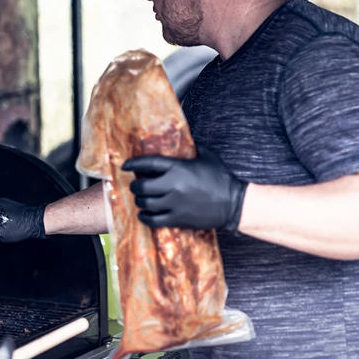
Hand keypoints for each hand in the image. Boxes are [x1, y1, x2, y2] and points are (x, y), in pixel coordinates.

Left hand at [122, 146, 247, 231]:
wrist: (233, 203)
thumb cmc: (221, 178)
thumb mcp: (209, 156)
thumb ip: (195, 145)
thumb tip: (187, 138)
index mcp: (179, 168)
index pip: (149, 163)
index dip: (133, 163)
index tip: (125, 165)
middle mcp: (173, 185)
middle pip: (142, 186)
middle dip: (135, 185)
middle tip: (136, 185)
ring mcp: (174, 204)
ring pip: (145, 203)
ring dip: (140, 201)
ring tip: (142, 199)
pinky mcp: (178, 219)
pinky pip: (153, 220)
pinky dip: (145, 218)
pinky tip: (144, 215)